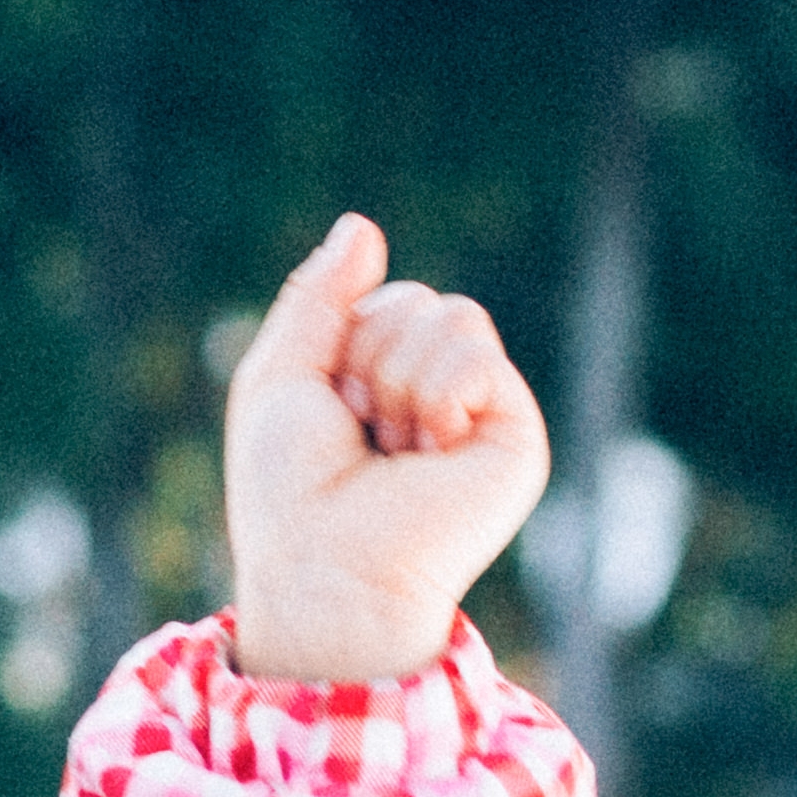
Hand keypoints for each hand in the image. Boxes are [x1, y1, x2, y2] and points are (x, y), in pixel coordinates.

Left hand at [220, 212, 551, 686]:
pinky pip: (477, 353)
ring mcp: (481, 414)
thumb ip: (319, 297)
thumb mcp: (281, 375)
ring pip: (452, 316)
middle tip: (360, 436)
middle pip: (418, 300)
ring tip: (392, 451)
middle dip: (368, 359)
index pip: (386, 299)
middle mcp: (441, 395)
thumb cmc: (291, 493)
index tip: (330, 414)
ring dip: (397, 381)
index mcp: (389, 380)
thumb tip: (363, 225)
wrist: (324, 571)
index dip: (343, 344)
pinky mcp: (515, 436)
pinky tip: (427, 453)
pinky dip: (435, 395)